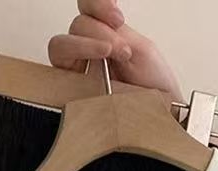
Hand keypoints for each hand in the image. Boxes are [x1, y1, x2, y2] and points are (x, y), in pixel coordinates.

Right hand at [48, 0, 184, 102]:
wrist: (160, 113)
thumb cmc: (154, 87)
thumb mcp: (140, 50)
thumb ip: (117, 33)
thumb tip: (93, 28)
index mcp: (106, 36)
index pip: (88, 9)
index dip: (96, 4)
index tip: (117, 18)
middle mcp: (88, 51)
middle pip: (77, 25)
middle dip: (100, 31)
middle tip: (121, 50)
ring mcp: (77, 71)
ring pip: (61, 44)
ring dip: (85, 44)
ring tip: (110, 55)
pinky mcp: (69, 91)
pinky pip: (57, 70)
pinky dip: (74, 60)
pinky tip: (93, 70)